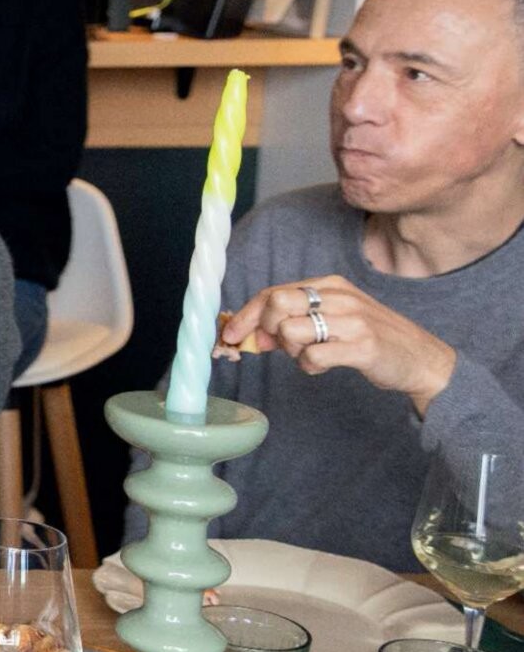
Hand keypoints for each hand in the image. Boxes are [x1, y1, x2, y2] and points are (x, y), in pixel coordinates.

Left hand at [218, 274, 456, 415]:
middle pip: (277, 303)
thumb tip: (251, 335)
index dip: (246, 314)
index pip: (274, 291)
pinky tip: (324, 366)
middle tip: (276, 346)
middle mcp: (340, 296)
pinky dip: (310, 366)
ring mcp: (352, 320)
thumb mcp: (332, 322)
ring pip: (291, 330)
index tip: (230, 334)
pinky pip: (314, 356)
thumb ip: (294, 323)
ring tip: (310, 356)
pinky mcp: (363, 346)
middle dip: (265, 328)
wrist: (422, 360)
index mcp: (330, 285)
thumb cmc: (370, 340)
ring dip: (291, 351)